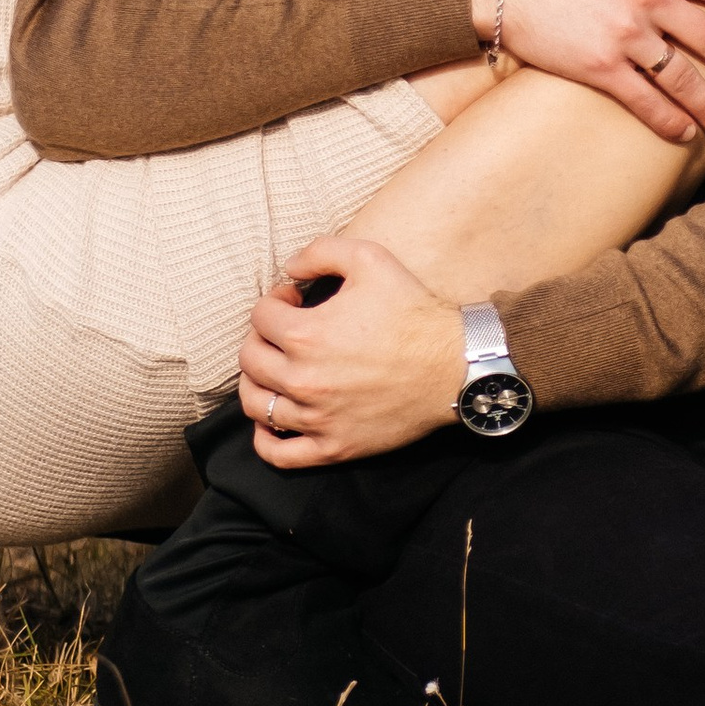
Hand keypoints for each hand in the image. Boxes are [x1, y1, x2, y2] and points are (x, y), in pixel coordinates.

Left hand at [239, 236, 468, 465]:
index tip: (294, 300)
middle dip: (259, 338)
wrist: (455, 365)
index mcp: (306, 335)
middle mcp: (303, 380)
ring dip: (256, 382)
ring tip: (274, 370)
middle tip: (282, 332)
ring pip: (256, 405)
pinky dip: (265, 438)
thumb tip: (288, 267)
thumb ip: (320, 251)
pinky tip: (272, 420)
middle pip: (249, 360)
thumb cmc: (414, 312)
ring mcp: (317, 418)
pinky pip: (279, 454)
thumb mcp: (370, 259)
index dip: (274, 301)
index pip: (260, 316)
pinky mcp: (334, 447)